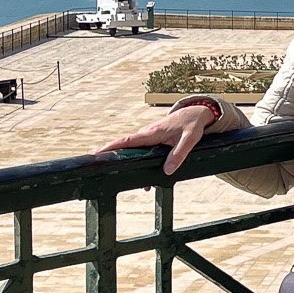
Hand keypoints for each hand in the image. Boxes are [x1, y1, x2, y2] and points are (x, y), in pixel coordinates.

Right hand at [99, 106, 216, 175]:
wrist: (196, 113)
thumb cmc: (192, 125)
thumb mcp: (189, 141)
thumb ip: (178, 155)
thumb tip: (167, 171)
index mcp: (152, 133)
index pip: (128, 141)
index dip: (112, 146)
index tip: (98, 152)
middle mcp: (147, 133)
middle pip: (125, 146)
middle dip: (112, 155)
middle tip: (99, 166)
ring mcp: (149, 135)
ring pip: (134, 149)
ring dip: (127, 160)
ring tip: (125, 179)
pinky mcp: (153, 138)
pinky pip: (141, 149)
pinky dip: (138, 159)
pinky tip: (144, 177)